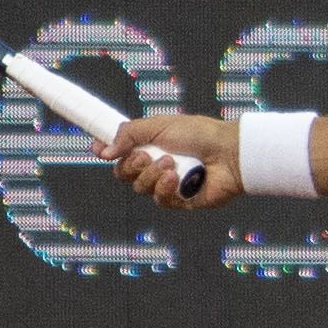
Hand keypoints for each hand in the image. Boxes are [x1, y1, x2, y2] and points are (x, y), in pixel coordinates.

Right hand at [97, 114, 240, 209]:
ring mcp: (167, 184)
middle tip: (147, 154)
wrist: (228, 152)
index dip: (106, 151)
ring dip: (151, 174)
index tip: (98, 149)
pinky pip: (159, 200)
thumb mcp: (159, 125)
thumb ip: (129, 134)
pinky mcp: (180, 201)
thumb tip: (103, 150)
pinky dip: (164, 188)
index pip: (119, 152)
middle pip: (124, 174)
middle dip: (132, 164)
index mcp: (150, 145)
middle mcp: (155, 166)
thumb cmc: (200, 134)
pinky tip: (175, 177)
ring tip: (170, 163)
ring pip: (140, 187)